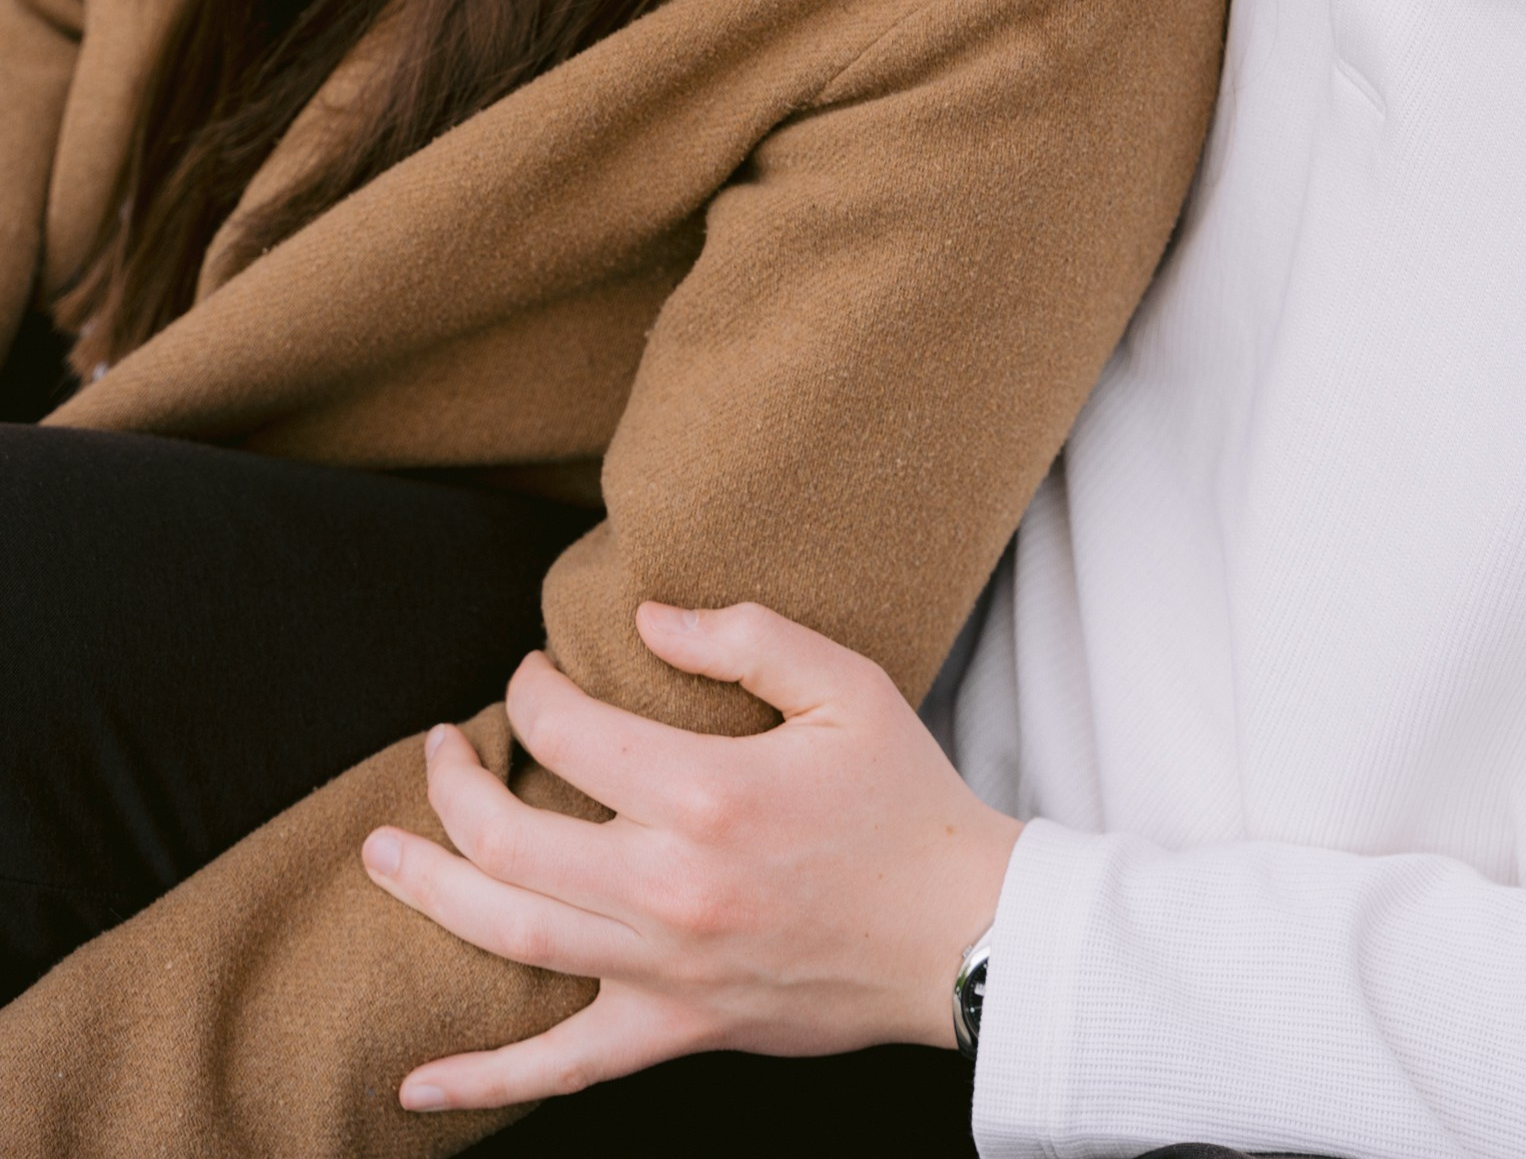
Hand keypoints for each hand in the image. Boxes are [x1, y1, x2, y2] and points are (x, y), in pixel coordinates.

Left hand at [360, 601, 1021, 1113]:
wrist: (964, 932)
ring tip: (383, 852)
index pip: (570, 734)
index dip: (534, 693)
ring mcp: (666, 969)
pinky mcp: (678, 1029)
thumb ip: (743, 637)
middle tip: (437, 746)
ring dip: (433, 890)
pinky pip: (561, 1068)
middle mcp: (671, 885)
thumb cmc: (905, 801)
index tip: (533, 675)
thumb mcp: (844, 686)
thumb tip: (645, 621)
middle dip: (454, 784)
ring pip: (512, 935)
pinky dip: (481, 1081)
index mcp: (708, 792)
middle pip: (512, 836)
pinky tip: (414, 1083)